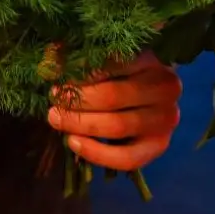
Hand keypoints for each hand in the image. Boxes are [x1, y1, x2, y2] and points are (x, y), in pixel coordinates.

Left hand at [47, 50, 181, 171]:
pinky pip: (127, 157)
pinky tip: (73, 142)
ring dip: (81, 124)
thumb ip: (79, 56)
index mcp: (152, 59)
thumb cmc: (123, 71)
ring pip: (118, 126)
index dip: (80, 70)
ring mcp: (165, 119)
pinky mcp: (159, 145)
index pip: (112, 63)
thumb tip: (49, 65)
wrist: (150, 95)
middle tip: (53, 98)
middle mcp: (165, 89)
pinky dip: (97, 153)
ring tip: (56, 118)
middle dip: (77, 100)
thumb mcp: (105, 56)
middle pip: (113, 96)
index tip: (57, 75)